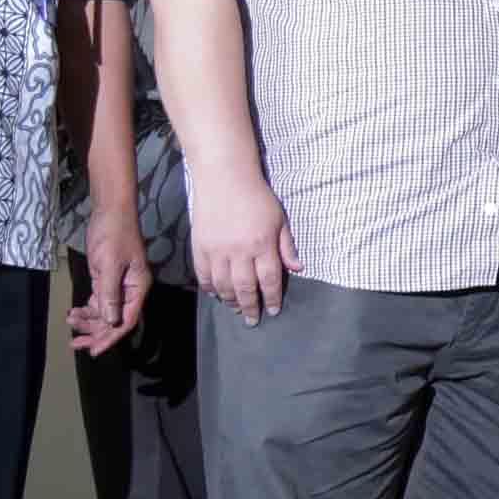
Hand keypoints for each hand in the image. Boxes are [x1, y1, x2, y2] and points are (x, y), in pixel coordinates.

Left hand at [68, 210, 150, 356]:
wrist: (110, 212)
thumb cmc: (114, 235)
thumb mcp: (110, 265)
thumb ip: (109, 294)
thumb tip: (110, 322)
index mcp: (138, 288)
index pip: (125, 320)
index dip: (110, 338)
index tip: (94, 351)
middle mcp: (130, 290)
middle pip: (114, 320)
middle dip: (95, 332)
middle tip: (75, 343)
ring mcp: (118, 285)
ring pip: (104, 312)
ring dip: (88, 320)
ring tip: (70, 322)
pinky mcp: (105, 279)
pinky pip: (98, 301)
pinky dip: (86, 309)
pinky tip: (74, 313)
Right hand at [190, 169, 296, 325]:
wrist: (225, 178)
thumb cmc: (257, 197)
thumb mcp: (279, 219)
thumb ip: (287, 246)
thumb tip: (298, 269)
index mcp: (262, 244)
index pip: (269, 279)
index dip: (272, 298)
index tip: (273, 310)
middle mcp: (239, 251)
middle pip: (245, 288)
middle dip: (251, 307)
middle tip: (253, 319)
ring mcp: (216, 250)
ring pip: (223, 285)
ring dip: (230, 301)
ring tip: (237, 309)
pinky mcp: (200, 247)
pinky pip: (203, 275)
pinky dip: (210, 288)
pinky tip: (216, 294)